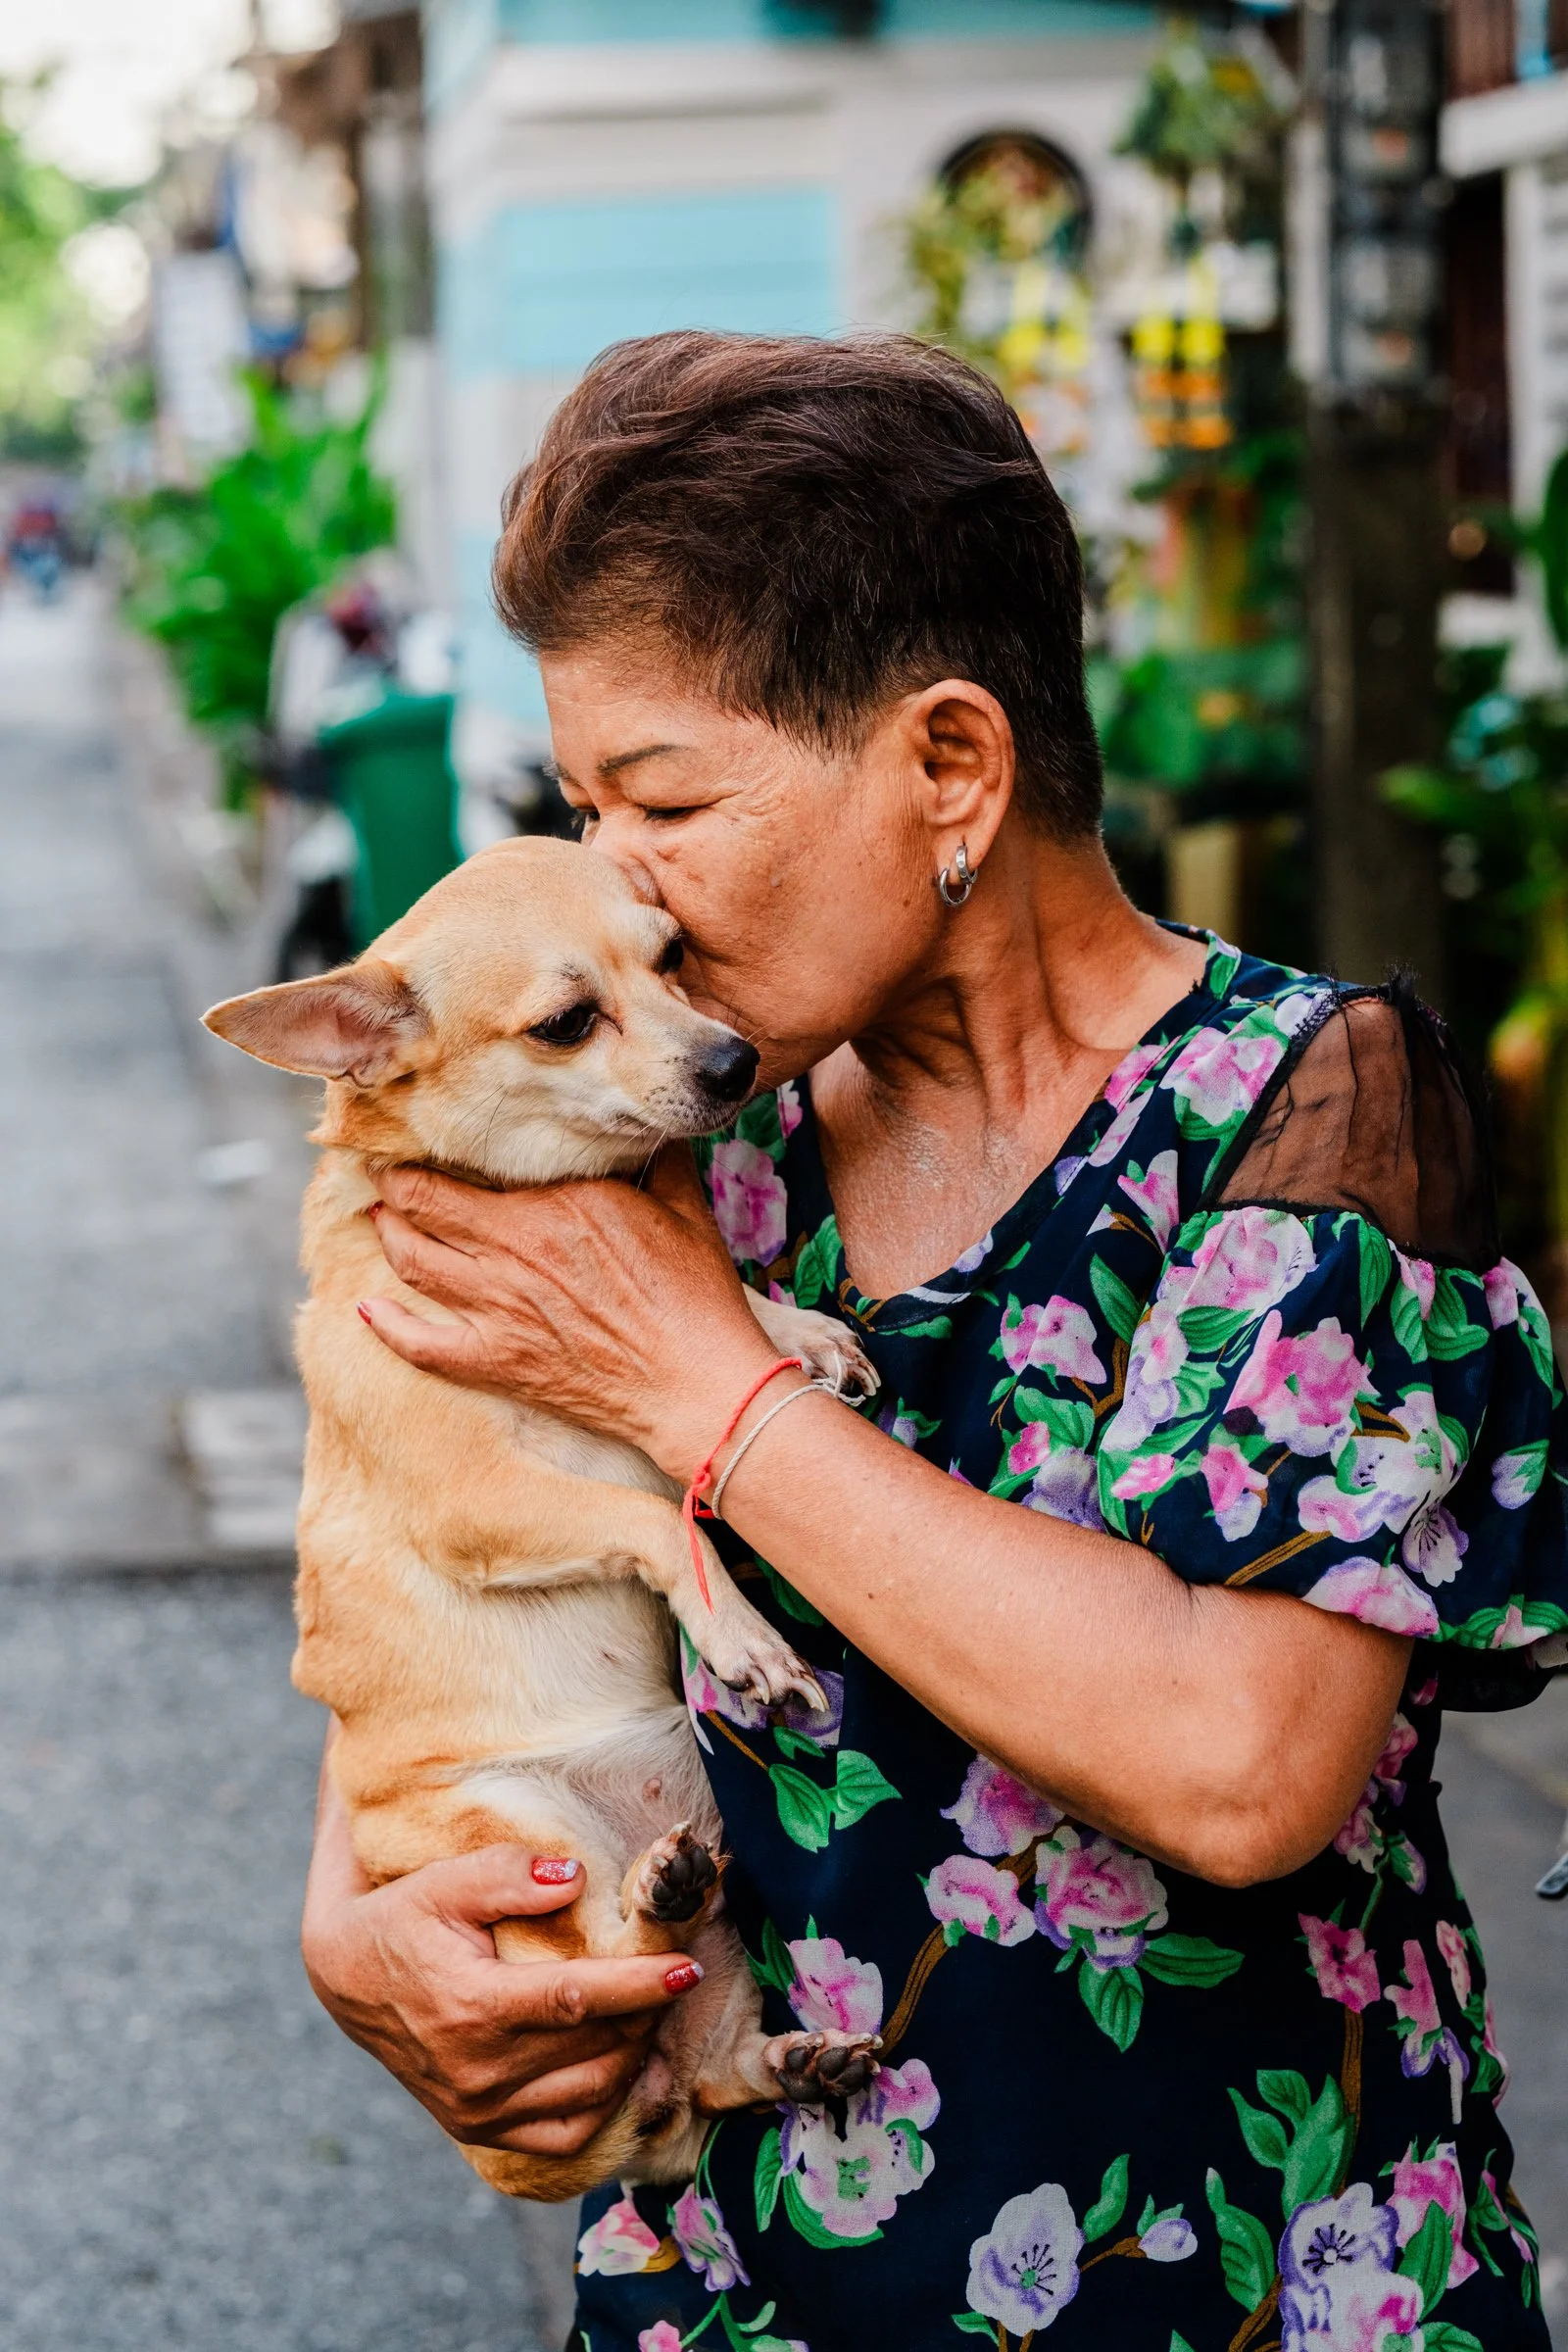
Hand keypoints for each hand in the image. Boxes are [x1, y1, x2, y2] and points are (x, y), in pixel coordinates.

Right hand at [302, 1750, 702, 2156]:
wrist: (345, 1981)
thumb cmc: (401, 1919)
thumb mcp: (443, 1882)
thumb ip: (507, 1874)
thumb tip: (575, 1877)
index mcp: (471, 2006)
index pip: (575, 1999)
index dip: (639, 1985)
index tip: (688, 1967)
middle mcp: (477, 2070)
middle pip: (594, 2048)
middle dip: (647, 2011)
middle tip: (674, 1973)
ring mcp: (478, 2109)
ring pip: (590, 2094)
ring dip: (634, 2053)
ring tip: (651, 2010)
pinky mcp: (479, 2129)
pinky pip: (564, 2135)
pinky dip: (604, 2103)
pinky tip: (621, 2063)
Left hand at [358, 1145, 777, 1480]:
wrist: (694, 1382)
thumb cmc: (694, 1296)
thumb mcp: (682, 1207)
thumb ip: (656, 1157)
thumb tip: (650, 1122)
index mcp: (553, 1206)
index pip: (470, 1166)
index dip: (437, 1150)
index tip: (426, 1135)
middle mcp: (511, 1251)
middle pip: (422, 1205)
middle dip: (395, 1183)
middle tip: (385, 1170)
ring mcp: (497, 1309)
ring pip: (412, 1261)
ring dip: (388, 1234)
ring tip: (381, 1219)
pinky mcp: (496, 1362)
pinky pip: (419, 1343)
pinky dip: (386, 1324)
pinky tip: (368, 1308)